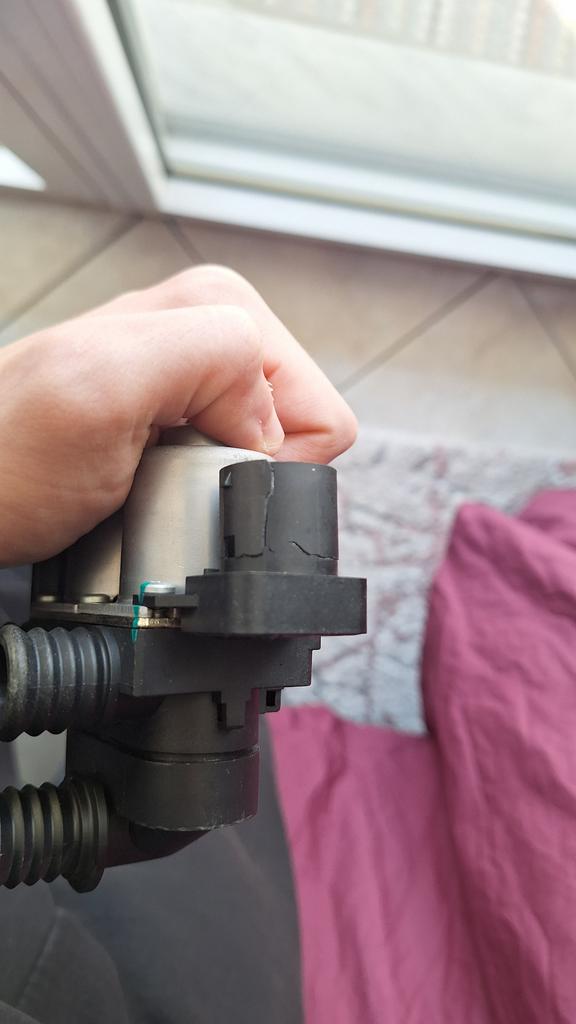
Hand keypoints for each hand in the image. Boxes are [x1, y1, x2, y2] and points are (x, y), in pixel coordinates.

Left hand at [0, 265, 356, 565]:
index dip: (264, 460)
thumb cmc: (8, 458)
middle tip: (164, 468)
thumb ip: (212, 357)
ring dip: (213, 480)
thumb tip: (270, 416)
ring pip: (265, 453)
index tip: (194, 466)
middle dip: (239, 467)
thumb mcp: (105, 385)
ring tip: (147, 474)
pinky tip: (147, 478)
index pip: (316, 407)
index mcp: (215, 305)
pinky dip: (195, 486)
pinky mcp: (177, 411)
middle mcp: (210, 328)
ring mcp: (192, 372)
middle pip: (295, 430)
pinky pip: (230, 463)